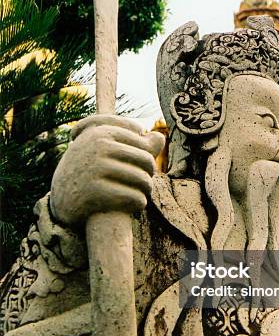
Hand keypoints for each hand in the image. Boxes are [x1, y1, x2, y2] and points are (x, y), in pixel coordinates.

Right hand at [50, 115, 164, 225]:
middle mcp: (97, 147)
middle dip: (148, 173)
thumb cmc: (90, 170)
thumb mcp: (106, 151)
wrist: (62, 199)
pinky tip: (136, 204)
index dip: (145, 154)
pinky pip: (135, 198)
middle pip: (146, 160)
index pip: (141, 140)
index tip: (137, 164)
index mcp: (101, 131)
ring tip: (142, 193)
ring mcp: (95, 169)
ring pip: (143, 180)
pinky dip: (139, 203)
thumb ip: (135, 143)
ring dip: (146, 190)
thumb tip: (160, 137)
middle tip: (143, 182)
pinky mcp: (96, 194)